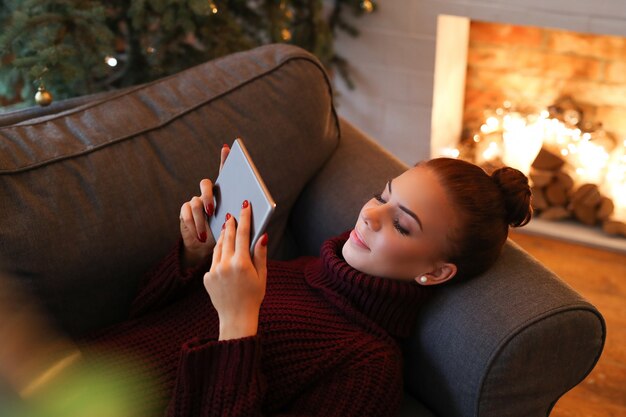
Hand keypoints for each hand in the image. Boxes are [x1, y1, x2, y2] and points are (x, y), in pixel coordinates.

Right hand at [179, 145, 229, 268]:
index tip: (227, 148)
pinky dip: (194, 226)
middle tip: (212, 210)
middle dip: (208, 196)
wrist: (205, 248)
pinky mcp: (184, 211)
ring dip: (201, 220)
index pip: (224, 172)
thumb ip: (239, 216)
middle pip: (205, 184)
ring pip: (195, 203)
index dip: (224, 159)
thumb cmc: (223, 235)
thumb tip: (249, 210)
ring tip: (205, 234)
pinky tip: (199, 236)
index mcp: (223, 193)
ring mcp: (194, 201)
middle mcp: (207, 193)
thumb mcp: (233, 226)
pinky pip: (186, 214)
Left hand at [204, 201, 267, 340]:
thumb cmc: (254, 296)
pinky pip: (213, 261)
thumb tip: (262, 235)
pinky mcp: (207, 277)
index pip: (243, 234)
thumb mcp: (262, 275)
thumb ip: (260, 254)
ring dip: (223, 236)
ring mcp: (214, 271)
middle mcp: (226, 264)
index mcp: (242, 263)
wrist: (236, 317)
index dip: (245, 218)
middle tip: (233, 214)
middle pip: (228, 237)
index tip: (245, 206)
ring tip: (227, 228)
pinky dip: (219, 254)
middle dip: (231, 224)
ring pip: (218, 247)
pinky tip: (224, 250)